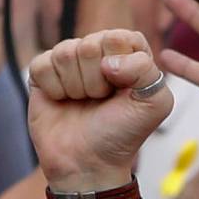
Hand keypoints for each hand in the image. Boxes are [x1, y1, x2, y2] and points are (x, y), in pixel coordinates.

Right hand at [27, 30, 173, 192]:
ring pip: (66, 52)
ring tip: (84, 103)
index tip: (123, 88)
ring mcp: (70, 62)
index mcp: (130, 58)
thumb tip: (108, 61)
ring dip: (77, 86)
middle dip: (98, 80)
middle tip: (101, 101)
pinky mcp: (43, 72)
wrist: (88, 162)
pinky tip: (63, 101)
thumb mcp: (155, 105)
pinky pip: (43, 63)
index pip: (122, 37)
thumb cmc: (123, 134)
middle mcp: (99, 55)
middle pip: (91, 43)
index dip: (121, 63)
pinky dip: (54, 88)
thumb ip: (147, 71)